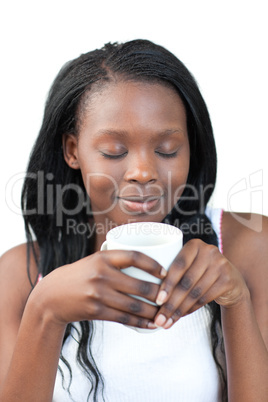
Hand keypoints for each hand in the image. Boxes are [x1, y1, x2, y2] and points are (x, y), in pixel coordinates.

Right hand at [32, 250, 165, 328]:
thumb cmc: (79, 275)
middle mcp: (101, 274)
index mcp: (103, 257)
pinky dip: (140, 323)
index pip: (134, 257)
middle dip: (159, 293)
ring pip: (134, 305)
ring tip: (165, 313)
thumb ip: (115, 260)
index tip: (165, 272)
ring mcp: (98, 294)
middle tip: (171, 297)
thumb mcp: (94, 261)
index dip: (153, 264)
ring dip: (153, 311)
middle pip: (139, 285)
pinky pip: (124, 318)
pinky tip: (151, 324)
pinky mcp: (96, 311)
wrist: (52, 296)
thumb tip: (146, 262)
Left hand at [153, 239, 248, 328]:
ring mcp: (221, 265)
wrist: (230, 279)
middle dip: (171, 303)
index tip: (157, 301)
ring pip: (194, 292)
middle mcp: (209, 251)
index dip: (167, 284)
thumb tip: (147, 293)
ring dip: (179, 310)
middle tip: (159, 319)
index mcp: (194, 244)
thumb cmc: (199, 272)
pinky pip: (204, 298)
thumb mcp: (189, 264)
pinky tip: (180, 316)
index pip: (178, 265)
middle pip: (186, 282)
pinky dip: (190, 309)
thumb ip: (173, 270)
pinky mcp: (228, 280)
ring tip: (167, 322)